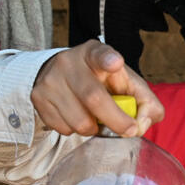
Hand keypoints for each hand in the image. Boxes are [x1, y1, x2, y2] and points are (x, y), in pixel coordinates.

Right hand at [31, 40, 163, 137]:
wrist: (59, 75)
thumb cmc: (102, 82)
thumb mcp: (126, 84)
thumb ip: (145, 102)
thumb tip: (143, 123)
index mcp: (94, 53)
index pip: (100, 53)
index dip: (107, 59)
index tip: (115, 63)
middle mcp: (69, 62)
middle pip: (94, 99)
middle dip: (116, 120)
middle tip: (129, 130)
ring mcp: (50, 80)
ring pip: (79, 122)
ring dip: (94, 128)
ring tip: (95, 117)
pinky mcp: (38, 98)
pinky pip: (64, 129)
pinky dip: (76, 131)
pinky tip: (77, 116)